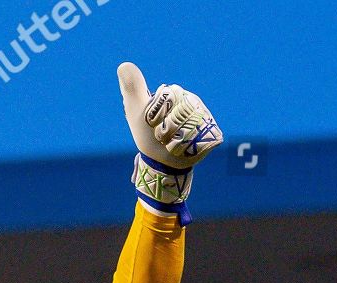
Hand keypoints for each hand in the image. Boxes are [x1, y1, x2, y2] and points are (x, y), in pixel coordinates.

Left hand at [119, 63, 221, 221]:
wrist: (162, 163)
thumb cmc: (148, 136)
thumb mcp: (137, 112)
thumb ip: (132, 89)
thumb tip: (123, 65)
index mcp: (176, 94)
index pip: (168, 96)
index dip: (156, 115)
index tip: (152, 123)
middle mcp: (193, 103)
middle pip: (181, 110)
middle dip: (166, 129)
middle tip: (162, 135)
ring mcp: (205, 117)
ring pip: (192, 125)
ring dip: (175, 141)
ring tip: (172, 143)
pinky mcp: (213, 134)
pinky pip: (204, 138)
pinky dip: (189, 148)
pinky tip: (185, 149)